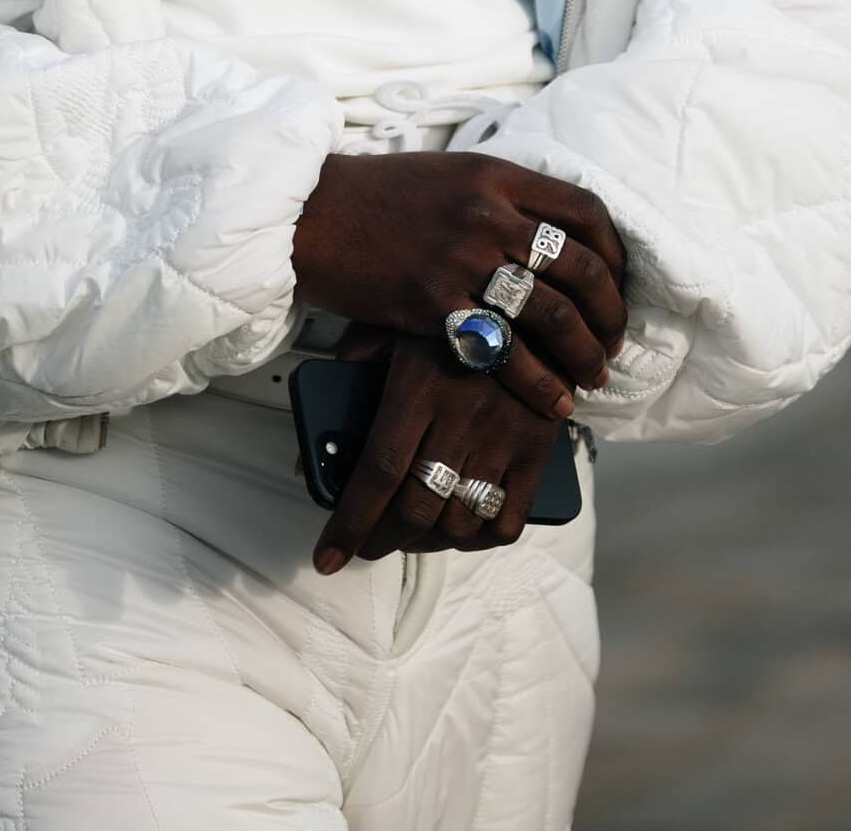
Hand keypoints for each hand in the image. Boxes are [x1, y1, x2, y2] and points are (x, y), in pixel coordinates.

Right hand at [291, 150, 625, 423]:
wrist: (311, 212)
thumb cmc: (377, 194)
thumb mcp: (449, 175)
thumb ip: (500, 196)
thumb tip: (548, 231)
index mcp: (496, 175)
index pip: (584, 211)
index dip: (613, 252)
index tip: (616, 282)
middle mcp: (489, 213)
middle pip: (581, 266)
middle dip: (610, 312)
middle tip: (613, 340)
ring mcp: (462, 259)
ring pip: (553, 314)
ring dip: (584, 353)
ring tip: (593, 377)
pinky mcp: (434, 303)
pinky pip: (505, 351)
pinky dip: (538, 382)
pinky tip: (553, 400)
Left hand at [312, 330, 568, 571]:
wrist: (528, 291)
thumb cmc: (446, 306)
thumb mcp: (390, 322)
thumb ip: (349, 372)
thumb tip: (312, 443)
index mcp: (418, 387)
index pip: (378, 473)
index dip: (349, 524)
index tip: (327, 559)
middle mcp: (461, 419)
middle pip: (415, 508)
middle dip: (380, 540)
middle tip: (364, 546)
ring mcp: (504, 437)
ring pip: (459, 522)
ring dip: (425, 542)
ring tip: (407, 534)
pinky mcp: (537, 448)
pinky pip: (508, 519)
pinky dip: (478, 539)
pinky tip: (458, 529)